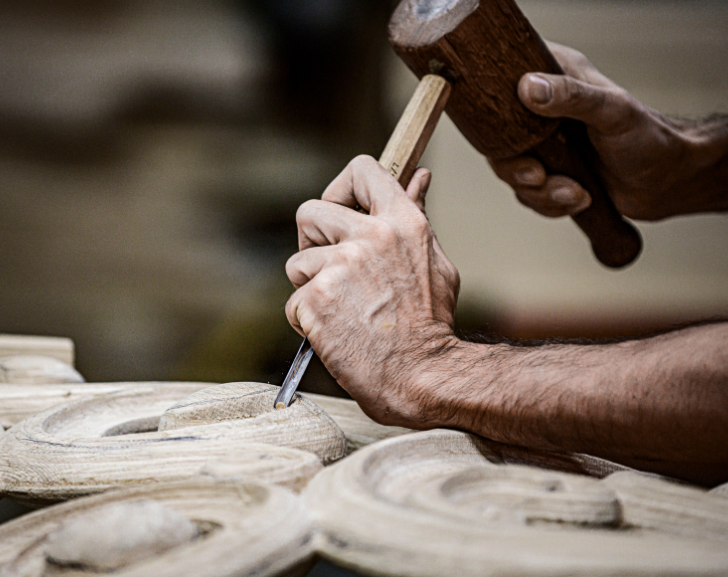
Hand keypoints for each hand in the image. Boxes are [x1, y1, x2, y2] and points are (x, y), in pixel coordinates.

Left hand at [285, 156, 459, 427]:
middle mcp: (370, 237)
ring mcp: (340, 267)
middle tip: (329, 271)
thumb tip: (419, 176)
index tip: (342, 210)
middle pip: (308, 212)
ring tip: (342, 312)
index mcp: (402, 222)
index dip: (342, 188)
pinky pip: (294, 303)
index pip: (362, 169)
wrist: (423, 376)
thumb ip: (415, 217)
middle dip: (311, 241)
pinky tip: (336, 334)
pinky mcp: (316, 299)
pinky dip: (307, 323)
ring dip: (310, 289)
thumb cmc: (431, 324)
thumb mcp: (433, 261)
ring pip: (297, 264)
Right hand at [489, 42, 698, 220]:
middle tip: (539, 176)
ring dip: (542, 192)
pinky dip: (551, 204)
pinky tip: (579, 199)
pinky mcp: (549, 173)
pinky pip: (529, 195)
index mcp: (556, 77)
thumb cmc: (650, 139)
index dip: (496, 106)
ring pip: (512, 173)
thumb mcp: (612, 111)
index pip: (505, 79)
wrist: (668, 182)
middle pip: (498, 139)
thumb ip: (571, 97)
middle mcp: (542, 110)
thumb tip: (529, 87)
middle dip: (518, 168)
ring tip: (576, 193)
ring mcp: (543, 144)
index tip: (511, 131)